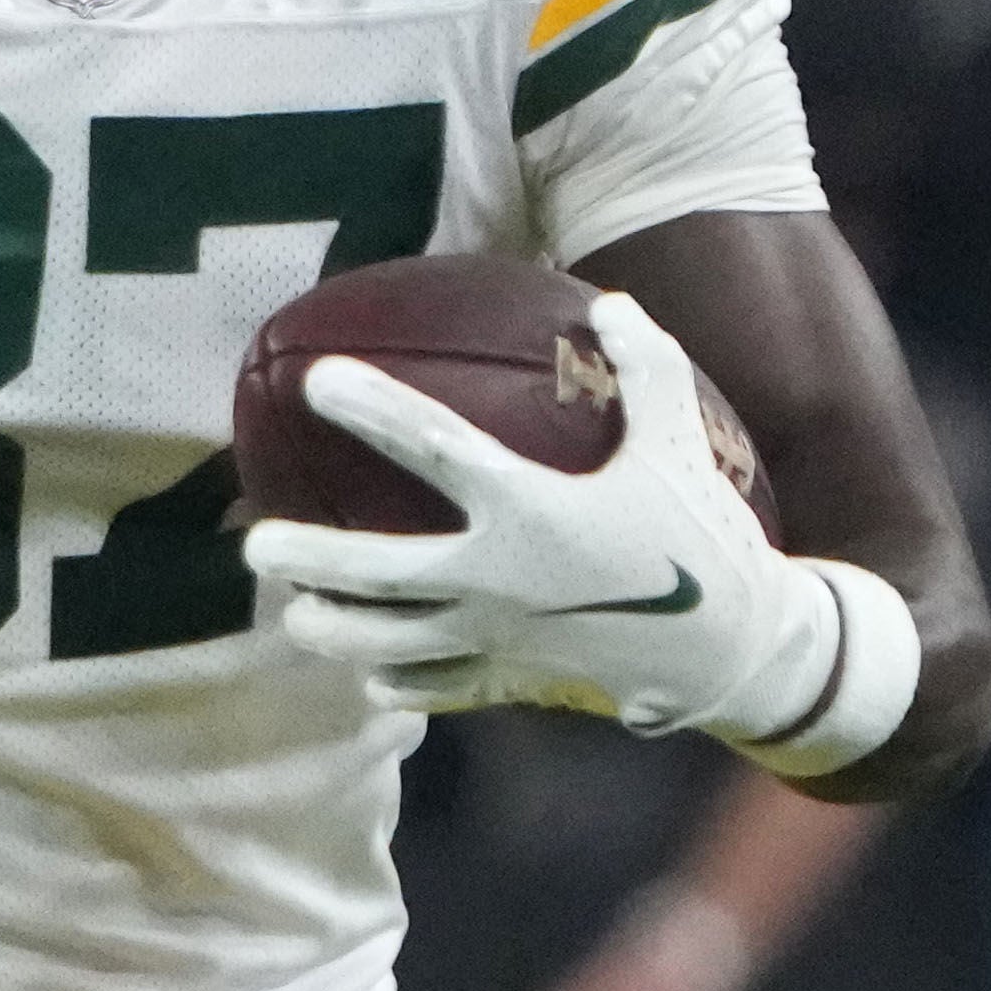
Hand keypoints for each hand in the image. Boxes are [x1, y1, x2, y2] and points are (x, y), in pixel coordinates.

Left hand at [237, 293, 842, 745]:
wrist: (735, 647)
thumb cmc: (702, 532)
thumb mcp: (677, 440)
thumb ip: (645, 366)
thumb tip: (609, 303)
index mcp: (530, 509)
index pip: (431, 447)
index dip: (371, 407)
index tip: (315, 377)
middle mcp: (497, 577)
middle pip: (376, 572)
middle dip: (308, 558)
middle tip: (254, 545)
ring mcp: (498, 636)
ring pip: (389, 644)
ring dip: (333, 632)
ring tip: (295, 617)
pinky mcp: (512, 678)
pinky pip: (436, 686)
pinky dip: (397, 682)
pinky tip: (368, 675)